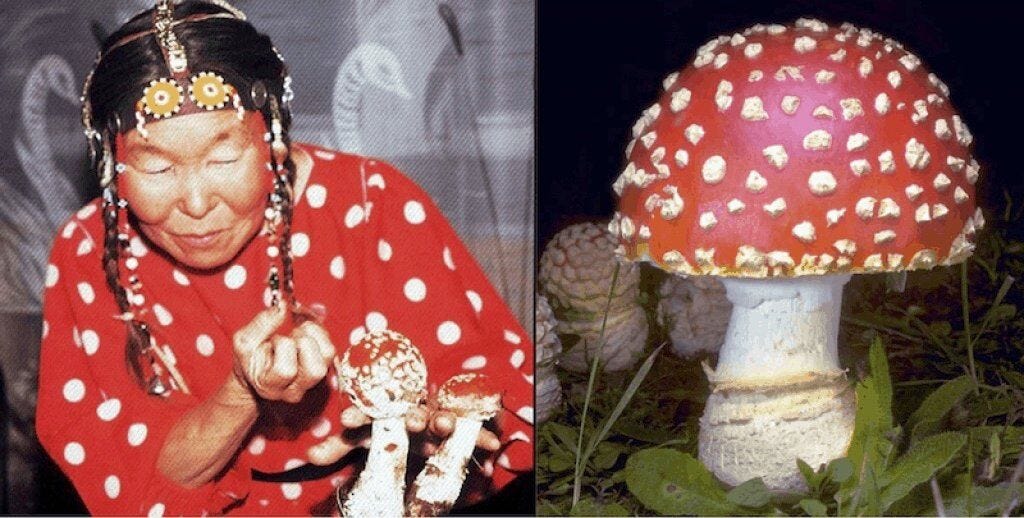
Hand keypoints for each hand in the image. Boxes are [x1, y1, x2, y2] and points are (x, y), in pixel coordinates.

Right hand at [231, 305, 335, 402]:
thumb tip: (282, 308)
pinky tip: (305, 332)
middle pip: (315, 370)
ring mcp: (312, 381)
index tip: (272, 339)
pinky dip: (320, 333)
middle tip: (289, 336)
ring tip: (298, 332)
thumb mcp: (244, 341)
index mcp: (271, 386)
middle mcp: (295, 389)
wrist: (257, 370)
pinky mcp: (323, 368)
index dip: (282, 346)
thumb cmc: (250, 357)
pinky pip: (331, 349)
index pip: (286, 371)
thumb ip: (261, 324)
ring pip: (328, 355)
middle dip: (303, 342)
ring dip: (314, 335)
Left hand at [306, 405, 501, 464]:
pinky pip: (470, 430)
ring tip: (445, 423)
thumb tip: (309, 456)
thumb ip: (339, 447)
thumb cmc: (389, 426)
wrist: (421, 412)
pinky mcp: (458, 424)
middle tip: (408, 420)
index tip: (346, 421)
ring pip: (440, 416)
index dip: (358, 418)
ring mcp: (435, 415)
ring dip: (444, 419)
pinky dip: (481, 437)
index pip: (369, 413)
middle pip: (410, 411)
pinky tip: (492, 444)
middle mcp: (411, 409)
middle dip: (410, 415)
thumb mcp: (362, 440)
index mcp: (384, 411)